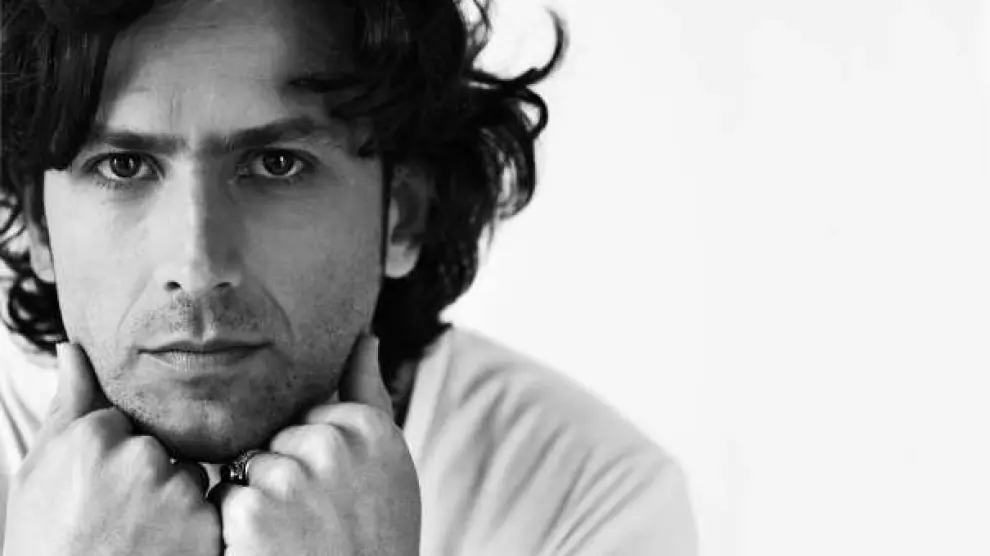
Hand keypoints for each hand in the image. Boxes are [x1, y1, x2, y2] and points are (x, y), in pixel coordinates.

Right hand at [2, 342, 221, 555]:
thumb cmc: (44, 546)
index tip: (93, 492)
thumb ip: (69, 406)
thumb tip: (74, 348)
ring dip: (172, 503)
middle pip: (161, 448)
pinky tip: (159, 551)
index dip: (111, 458)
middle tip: (115, 521)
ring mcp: (177, 493)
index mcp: (95, 437)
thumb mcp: (40, 473)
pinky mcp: (207, 526)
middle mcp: (141, 457)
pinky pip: (209, 510)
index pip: (126, 423)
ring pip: (188, 478)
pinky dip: (193, 530)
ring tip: (136, 539)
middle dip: (145, 477)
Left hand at [212, 332, 420, 555]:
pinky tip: (270, 551)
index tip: (337, 497)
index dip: (314, 459)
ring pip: (247, 466)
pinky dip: (237, 529)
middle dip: (284, 475)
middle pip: (277, 438)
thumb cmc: (378, 538)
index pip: (312, 416)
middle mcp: (334, 444)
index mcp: (370, 428)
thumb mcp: (390, 464)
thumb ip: (370, 395)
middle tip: (317, 523)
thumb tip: (364, 336)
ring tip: (295, 539)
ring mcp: (293, 476)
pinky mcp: (254, 511)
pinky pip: (225, 499)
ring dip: (258, 502)